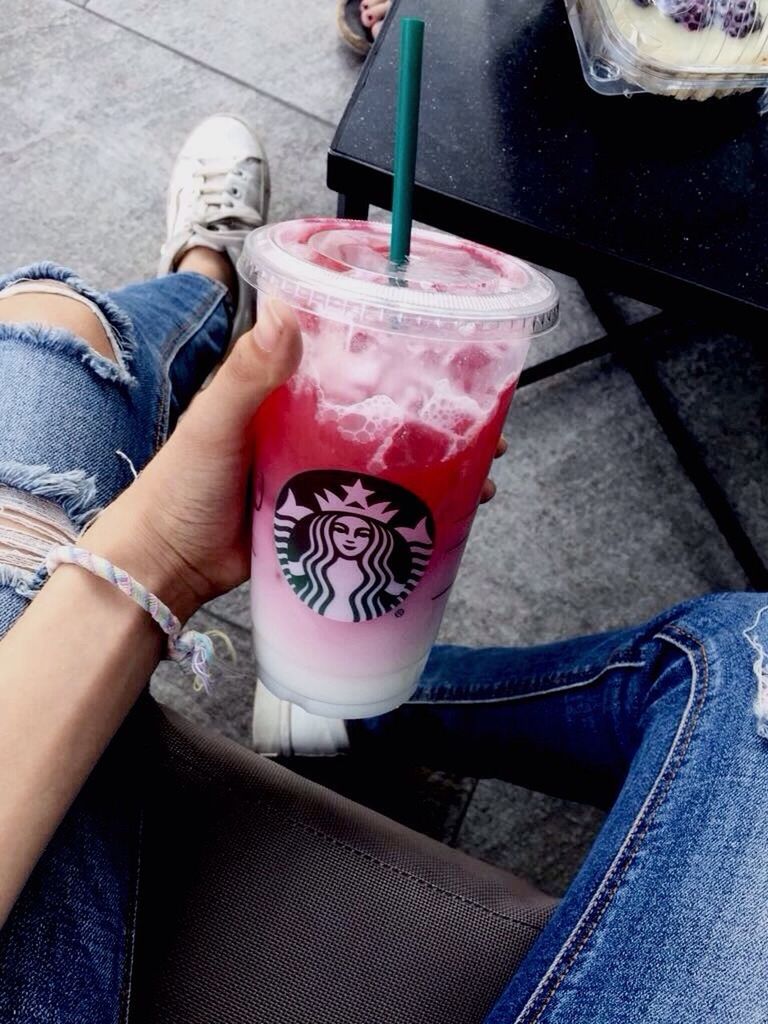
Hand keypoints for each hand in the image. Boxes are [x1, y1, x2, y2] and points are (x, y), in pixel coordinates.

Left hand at [82, 299, 506, 621]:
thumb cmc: (180, 487)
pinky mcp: (325, 516)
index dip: (405, 356)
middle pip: (388, 412)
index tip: (454, 358)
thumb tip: (285, 311)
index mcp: (287, 390)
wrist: (165, 564)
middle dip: (440, 417)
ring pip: (392, 459)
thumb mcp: (214, 424)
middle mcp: (310, 425)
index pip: (356, 359)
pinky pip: (377, 504)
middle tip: (487, 427)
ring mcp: (321, 472)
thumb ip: (248, 374)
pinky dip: (412, 505)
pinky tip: (447, 513)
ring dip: (438, 464)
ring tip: (481, 475)